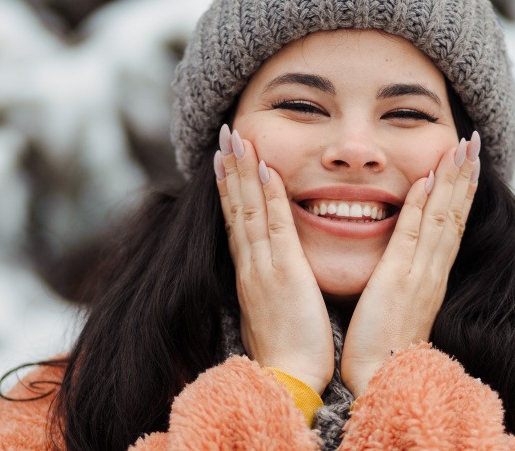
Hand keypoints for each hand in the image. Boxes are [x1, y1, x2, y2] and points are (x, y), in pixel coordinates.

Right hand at [216, 124, 334, 394]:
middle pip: (236, 208)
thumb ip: (273, 289)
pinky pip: (274, 227)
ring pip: (249, 210)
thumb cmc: (289, 352)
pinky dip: (268, 197)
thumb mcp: (276, 313)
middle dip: (230, 169)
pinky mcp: (283, 274)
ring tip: (237, 138)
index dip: (231, 189)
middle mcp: (251, 266)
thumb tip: (274, 279)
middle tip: (224, 133)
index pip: (237, 222)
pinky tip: (267, 170)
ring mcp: (263, 268)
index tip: (226, 159)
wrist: (288, 380)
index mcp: (251, 274)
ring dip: (244, 171)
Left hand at [340, 132, 481, 397]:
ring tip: (462, 147)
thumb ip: (401, 282)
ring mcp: (419, 275)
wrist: (377, 382)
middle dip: (465, 175)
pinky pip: (414, 235)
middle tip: (474, 140)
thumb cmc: (380, 351)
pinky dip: (422, 205)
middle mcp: (431, 272)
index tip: (466, 160)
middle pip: (454, 214)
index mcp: (430, 278)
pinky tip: (426, 179)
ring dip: (452, 179)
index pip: (449, 225)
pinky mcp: (399, 281)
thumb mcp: (396, 308)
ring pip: (442, 217)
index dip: (460, 191)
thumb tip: (401, 265)